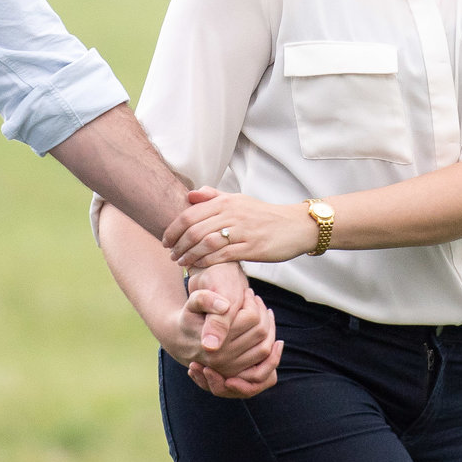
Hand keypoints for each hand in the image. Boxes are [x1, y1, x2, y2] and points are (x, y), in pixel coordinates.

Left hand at [163, 188, 318, 268]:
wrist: (295, 226)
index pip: (189, 214)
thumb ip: (214, 196)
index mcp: (226, 201)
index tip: (166, 240)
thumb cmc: (264, 215)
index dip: (173, 229)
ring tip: (181, 263)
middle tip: (171, 255)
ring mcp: (242, 231)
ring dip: (189, 255)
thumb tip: (190, 195)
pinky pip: (222, 255)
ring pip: (205, 243)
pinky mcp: (251, 247)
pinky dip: (206, 262)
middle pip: (194, 230)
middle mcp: (232, 214)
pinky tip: (198, 266)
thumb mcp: (239, 200)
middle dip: (177, 245)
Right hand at [175, 264, 281, 397]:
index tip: (248, 292)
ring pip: (266, 346)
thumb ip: (204, 299)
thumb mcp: (192, 304)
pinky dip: (270, 342)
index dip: (253, 303)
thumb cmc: (188, 318)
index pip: (251, 319)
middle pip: (261, 332)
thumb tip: (226, 307)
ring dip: (270, 327)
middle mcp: (224, 360)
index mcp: (214, 344)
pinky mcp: (239, 372)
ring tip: (264, 311)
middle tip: (256, 299)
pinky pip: (264, 357)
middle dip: (263, 313)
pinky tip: (268, 327)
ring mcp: (233, 369)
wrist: (181, 341)